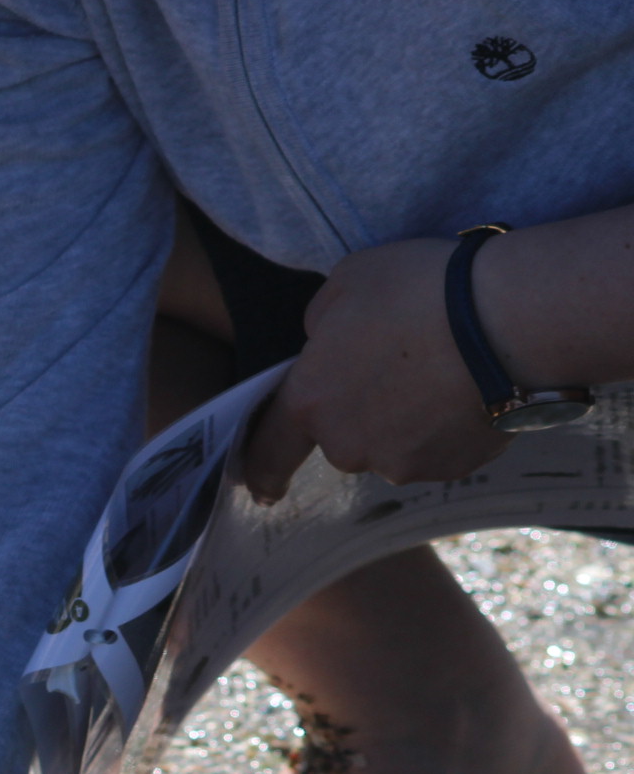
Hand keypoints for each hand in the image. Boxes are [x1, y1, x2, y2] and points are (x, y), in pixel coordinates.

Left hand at [242, 237, 512, 501]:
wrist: (513, 321)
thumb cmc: (421, 290)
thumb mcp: (348, 282)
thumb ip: (322, 322)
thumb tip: (326, 341)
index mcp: (309, 401)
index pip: (270, 446)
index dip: (262, 467)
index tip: (258, 490)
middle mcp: (347, 444)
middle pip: (344, 435)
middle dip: (363, 409)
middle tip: (400, 364)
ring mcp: (402, 463)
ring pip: (393, 444)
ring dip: (409, 418)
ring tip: (444, 369)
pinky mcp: (453, 469)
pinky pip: (439, 451)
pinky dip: (449, 428)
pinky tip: (471, 388)